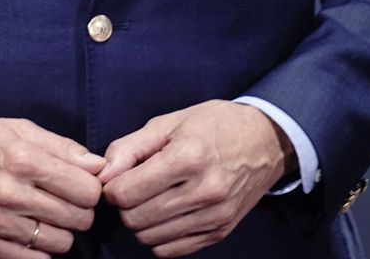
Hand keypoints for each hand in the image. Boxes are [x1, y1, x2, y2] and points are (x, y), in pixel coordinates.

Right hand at [0, 116, 104, 256]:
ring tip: (44, 214)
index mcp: (21, 159)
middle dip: (78, 209)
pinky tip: (29, 230)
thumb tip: (98, 166)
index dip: (89, 187)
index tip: (77, 183)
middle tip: (61, 199)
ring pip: (62, 243)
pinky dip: (40, 248)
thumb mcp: (15, 129)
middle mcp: (9, 192)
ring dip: (60, 230)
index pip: (87, 190)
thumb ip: (61, 147)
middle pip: (79, 218)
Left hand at [100, 100, 291, 255]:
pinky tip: (164, 215)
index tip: (117, 178)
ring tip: (149, 199)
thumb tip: (103, 175)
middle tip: (132, 188)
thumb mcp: (166, 123)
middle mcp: (205, 191)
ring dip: (140, 221)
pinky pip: (173, 250)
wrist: (267, 141)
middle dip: (124, 205)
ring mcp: (216, 215)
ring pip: (150, 237)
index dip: (111, 187)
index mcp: (188, 158)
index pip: (126, 193)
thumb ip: (128, 149)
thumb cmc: (211, 126)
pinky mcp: (222, 231)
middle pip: (135, 218)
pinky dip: (159, 237)